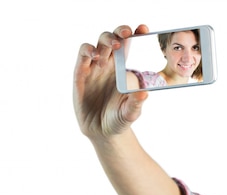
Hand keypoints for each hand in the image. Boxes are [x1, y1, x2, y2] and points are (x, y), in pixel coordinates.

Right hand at [73, 24, 149, 141]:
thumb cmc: (119, 120)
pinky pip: (83, 56)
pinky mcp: (81, 75)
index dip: (134, 34)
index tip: (144, 29)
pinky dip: (88, 50)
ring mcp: (93, 68)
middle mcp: (108, 65)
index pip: (128, 44)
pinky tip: (96, 55)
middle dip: (120, 32)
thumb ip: (137, 104)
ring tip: (114, 46)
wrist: (101, 133)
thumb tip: (145, 94)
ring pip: (98, 44)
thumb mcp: (131, 113)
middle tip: (127, 34)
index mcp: (122, 68)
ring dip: (106, 40)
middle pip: (112, 39)